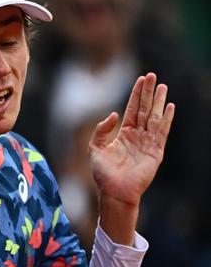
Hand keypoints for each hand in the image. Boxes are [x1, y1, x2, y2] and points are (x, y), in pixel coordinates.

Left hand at [89, 73, 174, 204]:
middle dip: (148, 93)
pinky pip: (161, 132)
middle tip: (152, 76)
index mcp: (124, 134)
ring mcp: (147, 143)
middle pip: (144, 109)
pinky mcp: (155, 151)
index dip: (136, 94)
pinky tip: (169, 107)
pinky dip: (166, 119)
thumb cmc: (103, 173)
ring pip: (154, 117)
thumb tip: (114, 114)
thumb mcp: (96, 147)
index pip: (131, 109)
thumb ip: (102, 129)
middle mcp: (137, 136)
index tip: (140, 79)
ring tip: (162, 86)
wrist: (114, 191)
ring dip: (158, 102)